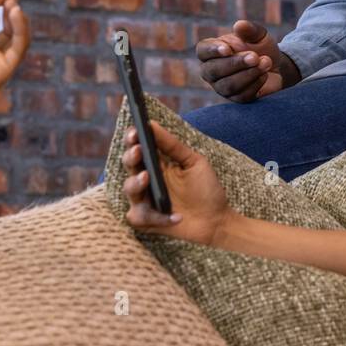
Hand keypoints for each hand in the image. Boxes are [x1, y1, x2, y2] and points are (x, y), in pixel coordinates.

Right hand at [121, 121, 229, 244]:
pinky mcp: (148, 221)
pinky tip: (175, 215)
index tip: (134, 131)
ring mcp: (146, 201)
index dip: (132, 139)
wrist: (217, 219)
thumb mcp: (193, 162)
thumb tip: (152, 124)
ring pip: (128, 190)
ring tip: (147, 178)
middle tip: (138, 151)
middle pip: (128, 165)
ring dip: (135, 184)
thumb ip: (172, 145)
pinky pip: (138, 217)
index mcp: (157, 164)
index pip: (138, 147)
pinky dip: (156, 217)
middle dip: (130, 157)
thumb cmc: (206, 188)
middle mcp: (147, 181)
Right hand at [195, 20, 297, 102]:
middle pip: (212, 71)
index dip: (212, 51)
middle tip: (255, 56)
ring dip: (248, 74)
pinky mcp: (236, 99)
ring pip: (227, 85)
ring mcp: (222, 87)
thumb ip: (249, 29)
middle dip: (235, 63)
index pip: (202, 51)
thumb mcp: (258, 35)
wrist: (276, 66)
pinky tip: (265, 74)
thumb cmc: (261, 47)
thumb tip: (239, 25)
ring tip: (265, 63)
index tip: (228, 49)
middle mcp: (212, 70)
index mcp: (212, 50)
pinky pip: (242, 96)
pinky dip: (255, 84)